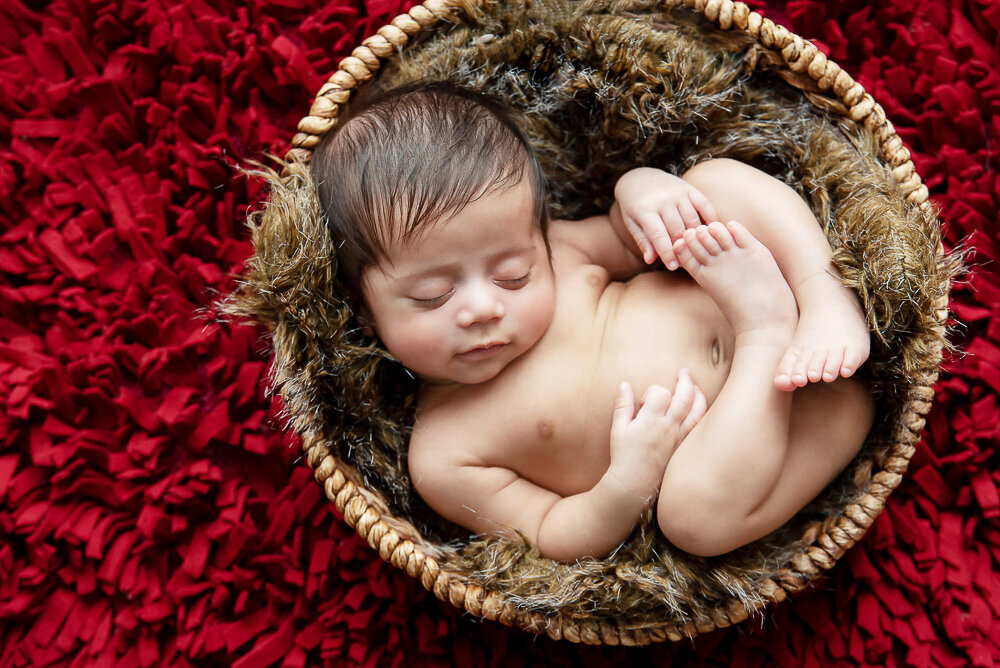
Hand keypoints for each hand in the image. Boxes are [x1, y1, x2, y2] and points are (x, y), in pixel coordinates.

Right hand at [607, 369, 706, 496]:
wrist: (634, 485)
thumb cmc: (623, 457)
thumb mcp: (618, 430)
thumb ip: (622, 405)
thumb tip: (625, 384)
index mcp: (650, 421)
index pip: (661, 393)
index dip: (654, 391)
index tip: (645, 401)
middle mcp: (668, 427)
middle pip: (684, 397)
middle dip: (686, 381)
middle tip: (684, 372)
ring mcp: (679, 437)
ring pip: (697, 411)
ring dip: (698, 395)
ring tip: (695, 387)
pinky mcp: (684, 447)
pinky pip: (699, 426)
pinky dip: (702, 413)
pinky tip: (699, 408)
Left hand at [615, 168, 718, 268]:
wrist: (638, 179)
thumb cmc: (634, 207)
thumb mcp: (632, 223)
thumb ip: (643, 241)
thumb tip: (651, 260)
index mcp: (644, 209)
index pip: (658, 235)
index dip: (667, 253)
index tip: (673, 266)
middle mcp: (662, 200)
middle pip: (678, 229)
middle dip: (682, 248)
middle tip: (686, 261)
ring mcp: (677, 192)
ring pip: (692, 220)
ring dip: (696, 237)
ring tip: (698, 250)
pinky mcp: (689, 188)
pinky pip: (704, 205)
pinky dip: (711, 218)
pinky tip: (710, 232)